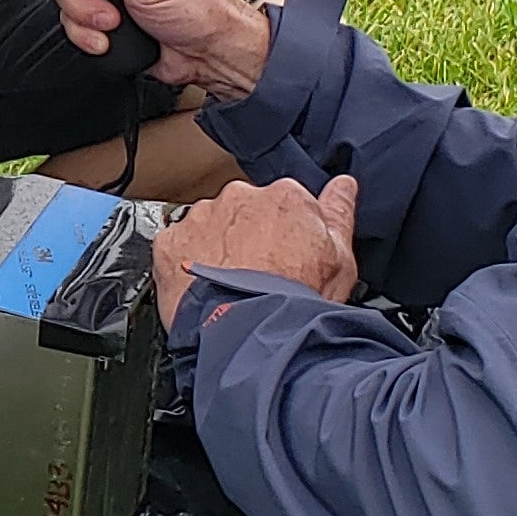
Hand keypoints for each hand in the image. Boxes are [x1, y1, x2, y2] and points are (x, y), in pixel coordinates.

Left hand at [153, 173, 359, 326]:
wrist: (251, 330)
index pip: (284, 203)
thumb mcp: (340, 259)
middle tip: (257, 272)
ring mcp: (202, 218)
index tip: (286, 254)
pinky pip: (178, 246)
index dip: (285, 232)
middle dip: (249, 236)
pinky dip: (187, 263)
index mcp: (285, 196)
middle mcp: (240, 197)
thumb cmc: (297, 298)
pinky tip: (203, 287)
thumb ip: (339, 213)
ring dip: (217, 247)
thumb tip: (344, 185)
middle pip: (244, 211)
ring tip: (229, 284)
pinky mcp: (171, 242)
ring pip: (209, 226)